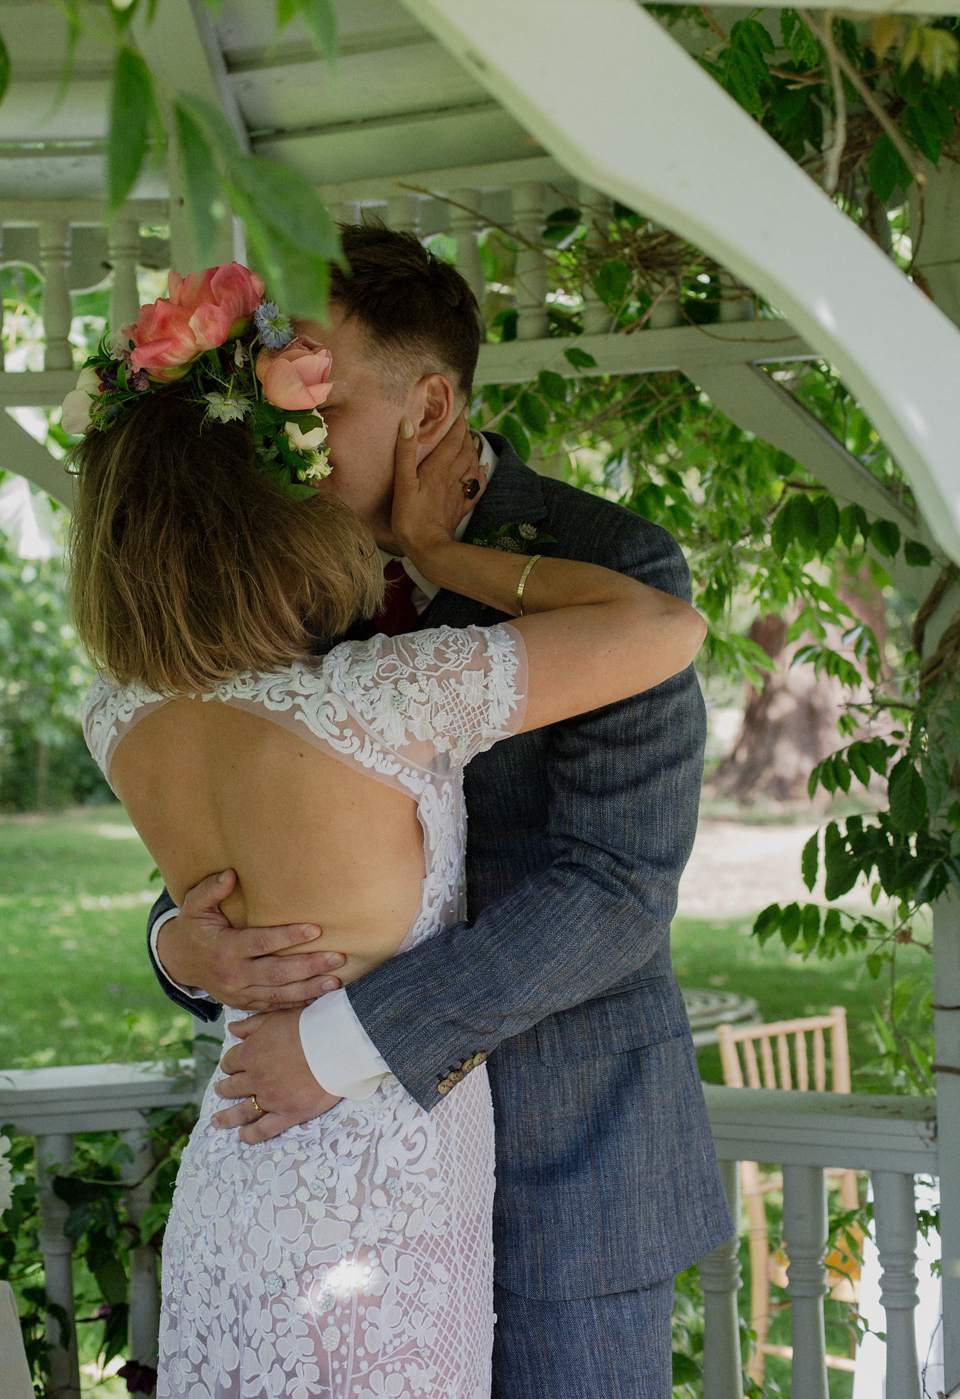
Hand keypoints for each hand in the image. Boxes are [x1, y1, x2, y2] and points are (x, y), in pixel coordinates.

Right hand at [156, 869, 344, 1011]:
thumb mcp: (194, 905)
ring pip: (277, 993)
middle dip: (308, 966)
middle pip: (276, 973)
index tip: (316, 930)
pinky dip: (295, 1005)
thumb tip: (230, 874)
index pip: (262, 943)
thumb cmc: (193, 926)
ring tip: (335, 982)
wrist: (178, 961)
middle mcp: (233, 974)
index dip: (288, 936)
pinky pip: (272, 1006)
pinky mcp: (243, 1003)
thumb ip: (211, 889)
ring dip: (308, 989)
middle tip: (336, 958)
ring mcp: (238, 992)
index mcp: (225, 948)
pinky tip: (318, 999)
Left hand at [212, 1009, 341, 1142]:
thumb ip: (251, 1025)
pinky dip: (250, 1135)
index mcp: (250, 1053)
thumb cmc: (309, 1025)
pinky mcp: (287, 1114)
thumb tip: (231, 1029)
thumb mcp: (276, 1017)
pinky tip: (243, 1136)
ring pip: (241, 1111)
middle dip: (225, 1088)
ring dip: (227, 1117)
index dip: (229, 1064)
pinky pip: (263, 1129)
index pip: (230, 1062)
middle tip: (221, 1091)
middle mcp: (255, 1078)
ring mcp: (270, 1098)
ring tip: (217, 1121)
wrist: (336, 1044)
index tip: (231, 1067)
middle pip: (232, 1087)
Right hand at [391, 412, 485, 565]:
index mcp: (438, 468)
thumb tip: (408, 423)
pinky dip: (480, 474)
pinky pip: (475, 486)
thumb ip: (406, 452)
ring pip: (471, 465)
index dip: (456, 423)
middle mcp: (452, 476)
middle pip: (464, 450)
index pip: (452, 440)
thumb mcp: (402, 483)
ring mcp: (458, 492)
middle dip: (465, 434)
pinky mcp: (460, 507)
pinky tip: (481, 468)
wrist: (428, 547)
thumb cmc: (410, 516)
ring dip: (472, 450)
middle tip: (464, 422)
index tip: (460, 409)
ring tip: (472, 439)